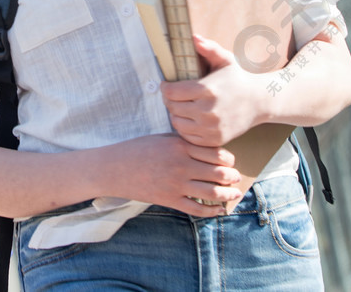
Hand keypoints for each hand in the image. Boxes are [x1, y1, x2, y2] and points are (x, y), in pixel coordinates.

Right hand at [108, 134, 241, 215]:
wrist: (114, 168)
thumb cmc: (138, 150)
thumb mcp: (162, 138)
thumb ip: (184, 142)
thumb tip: (208, 148)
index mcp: (180, 146)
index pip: (215, 153)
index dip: (228, 158)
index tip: (231, 161)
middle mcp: (181, 165)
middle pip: (218, 173)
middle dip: (232, 176)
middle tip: (236, 177)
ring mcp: (176, 184)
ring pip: (212, 192)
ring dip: (228, 194)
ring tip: (234, 193)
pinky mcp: (170, 199)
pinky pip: (197, 208)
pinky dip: (212, 211)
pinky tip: (219, 210)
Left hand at [161, 35, 263, 145]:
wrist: (260, 101)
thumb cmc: (238, 78)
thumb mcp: (225, 60)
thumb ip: (209, 48)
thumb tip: (193, 37)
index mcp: (207, 90)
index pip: (171, 92)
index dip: (165, 87)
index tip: (167, 84)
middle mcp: (208, 111)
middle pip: (171, 107)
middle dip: (169, 100)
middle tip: (174, 95)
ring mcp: (211, 128)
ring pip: (177, 123)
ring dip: (175, 114)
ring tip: (181, 106)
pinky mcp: (215, 139)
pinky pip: (188, 137)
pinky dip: (185, 129)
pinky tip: (190, 119)